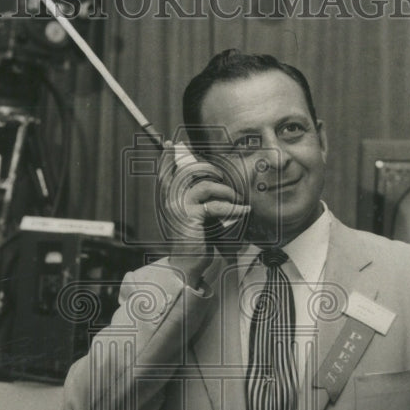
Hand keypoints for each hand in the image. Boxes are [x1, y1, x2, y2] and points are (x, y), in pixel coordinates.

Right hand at [158, 141, 249, 279]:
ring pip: (205, 186)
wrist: (187, 264)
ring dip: (225, 190)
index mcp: (170, 199)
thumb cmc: (194, 241)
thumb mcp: (197, 217)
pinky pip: (215, 206)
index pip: (166, 173)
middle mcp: (172, 200)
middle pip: (186, 172)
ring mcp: (180, 207)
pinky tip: (243, 211)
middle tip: (222, 175)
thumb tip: (216, 186)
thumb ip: (200, 202)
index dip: (168, 157)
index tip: (170, 144)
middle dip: (206, 167)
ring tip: (236, 198)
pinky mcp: (191, 217)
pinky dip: (232, 208)